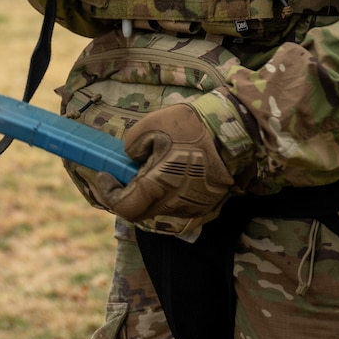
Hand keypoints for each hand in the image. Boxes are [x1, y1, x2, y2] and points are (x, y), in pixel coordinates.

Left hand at [95, 102, 233, 226]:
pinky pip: (178, 208)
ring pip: (159, 212)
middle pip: (140, 212)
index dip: (109, 193)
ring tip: (146, 173)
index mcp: (159, 187)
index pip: (125, 207)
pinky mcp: (206, 205)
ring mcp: (193, 208)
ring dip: (147, 197)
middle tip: (122, 174)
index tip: (105, 175)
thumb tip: (131, 157)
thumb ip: (132, 145)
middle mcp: (176, 205)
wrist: (234, 131)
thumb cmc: (191, 127)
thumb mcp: (151, 126)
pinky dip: (166, 197)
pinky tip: (167, 177)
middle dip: (127, 195)